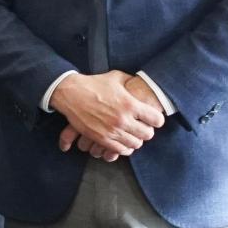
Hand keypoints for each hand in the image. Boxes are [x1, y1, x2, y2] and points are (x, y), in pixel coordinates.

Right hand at [48, 70, 164, 157]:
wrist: (70, 93)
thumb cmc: (93, 84)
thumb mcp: (115, 77)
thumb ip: (130, 81)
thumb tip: (139, 83)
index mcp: (130, 104)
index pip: (157, 120)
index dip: (156, 119)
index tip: (151, 118)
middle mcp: (123, 119)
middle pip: (148, 134)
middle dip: (146, 131)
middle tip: (141, 127)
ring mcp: (112, 130)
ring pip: (135, 144)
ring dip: (135, 140)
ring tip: (130, 134)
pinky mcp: (101, 138)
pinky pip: (120, 150)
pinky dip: (124, 148)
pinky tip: (122, 141)